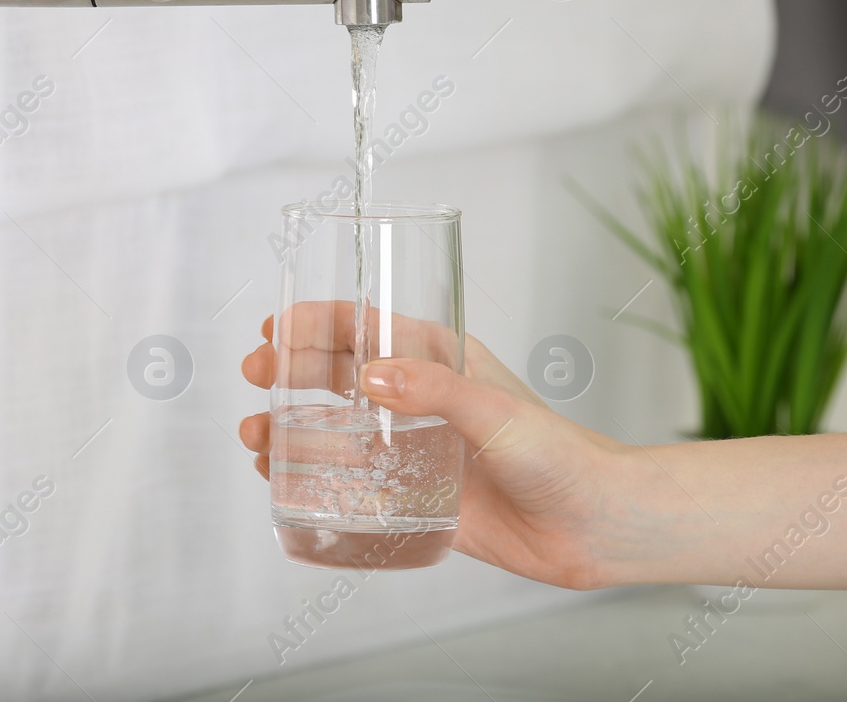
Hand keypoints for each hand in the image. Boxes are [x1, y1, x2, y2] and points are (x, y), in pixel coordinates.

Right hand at [239, 304, 637, 588]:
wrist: (591, 524)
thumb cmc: (559, 454)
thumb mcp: (496, 411)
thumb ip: (436, 392)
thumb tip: (370, 377)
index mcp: (441, 359)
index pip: (366, 326)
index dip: (316, 322)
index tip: (274, 329)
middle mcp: (419, 399)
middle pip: (337, 374)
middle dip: (289, 371)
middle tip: (255, 376)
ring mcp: (411, 448)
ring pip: (334, 429)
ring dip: (289, 427)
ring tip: (256, 437)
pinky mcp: (411, 496)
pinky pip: (349, 483)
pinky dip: (310, 479)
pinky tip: (282, 481)